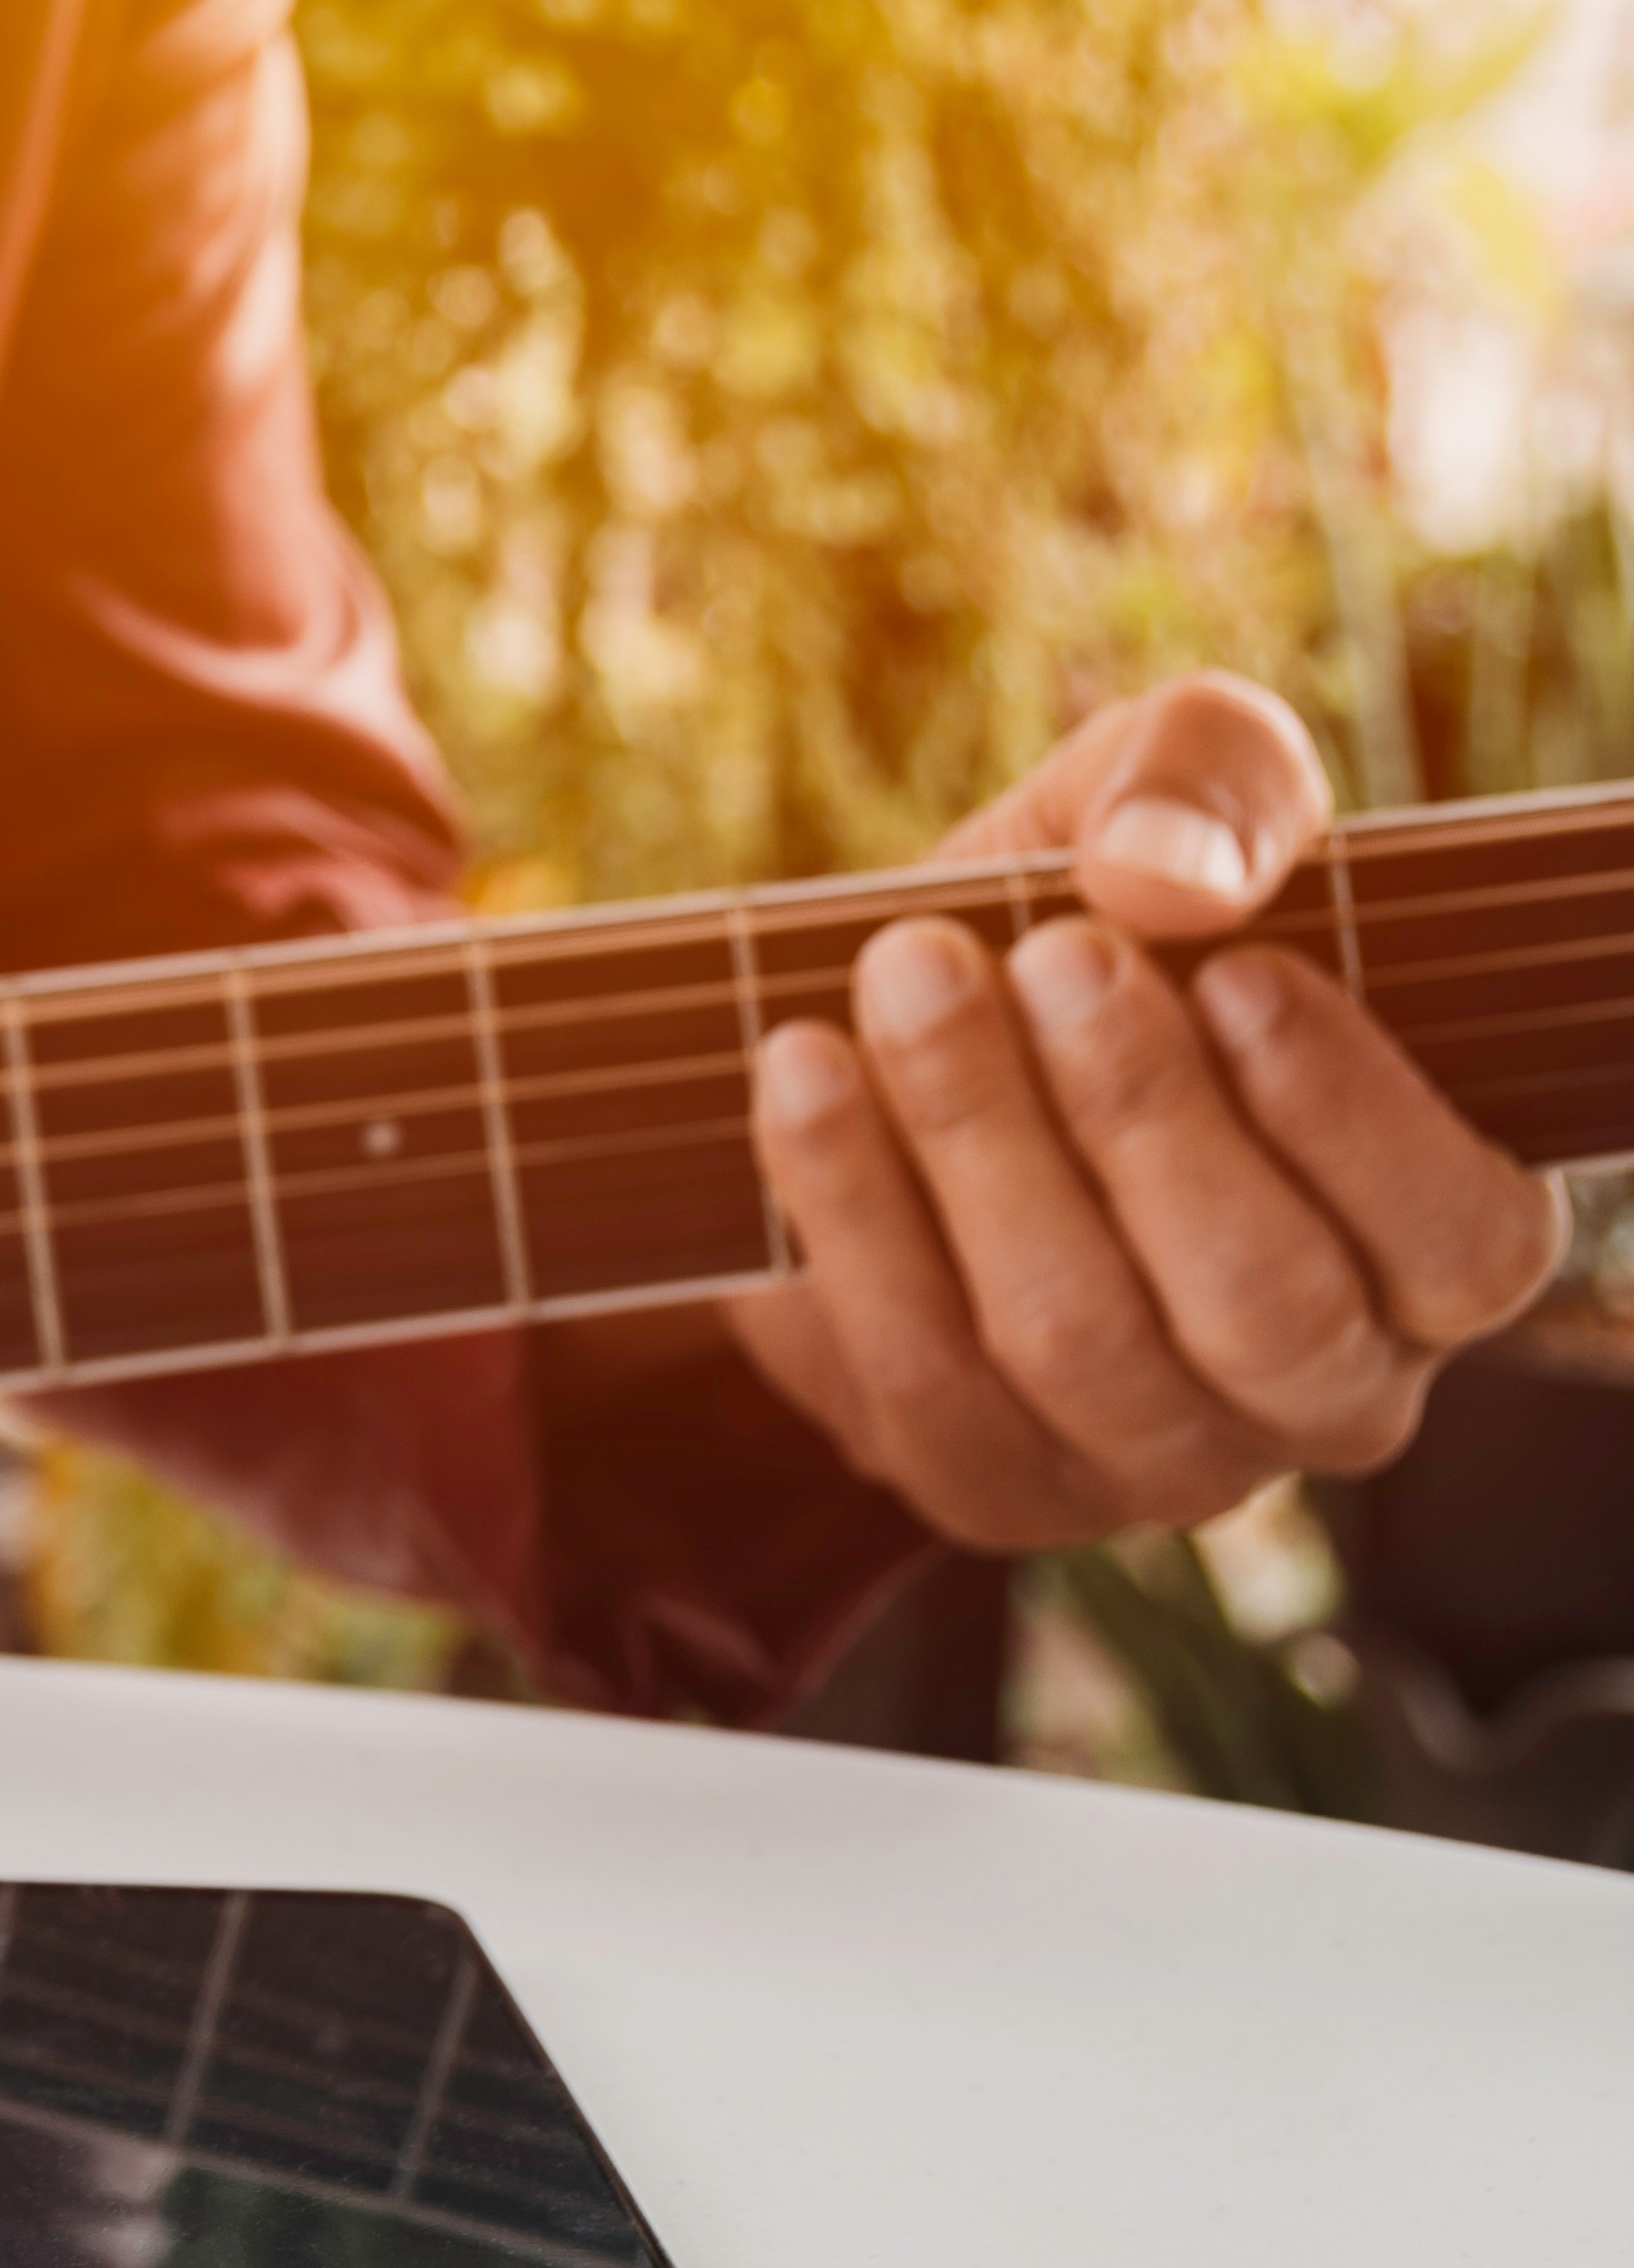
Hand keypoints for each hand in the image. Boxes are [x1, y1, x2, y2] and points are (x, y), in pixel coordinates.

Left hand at [727, 675, 1565, 1549]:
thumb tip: (1169, 874)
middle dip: (1142, 1115)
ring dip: (983, 1140)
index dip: (1350, 1114)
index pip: (1463, 1238)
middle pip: (1260, 1301)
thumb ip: (1217, 783)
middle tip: (1046, 953)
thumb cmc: (1083, 929)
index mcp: (1429, 1250)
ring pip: (1078, 1339)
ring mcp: (1150, 1459)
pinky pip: (918, 1369)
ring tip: (909, 974)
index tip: (1230, 971)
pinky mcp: (983, 1484)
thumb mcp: (1159, 815)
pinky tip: (804, 1066)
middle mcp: (1321, 1386)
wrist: (878, 1043)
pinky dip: (850, 1204)